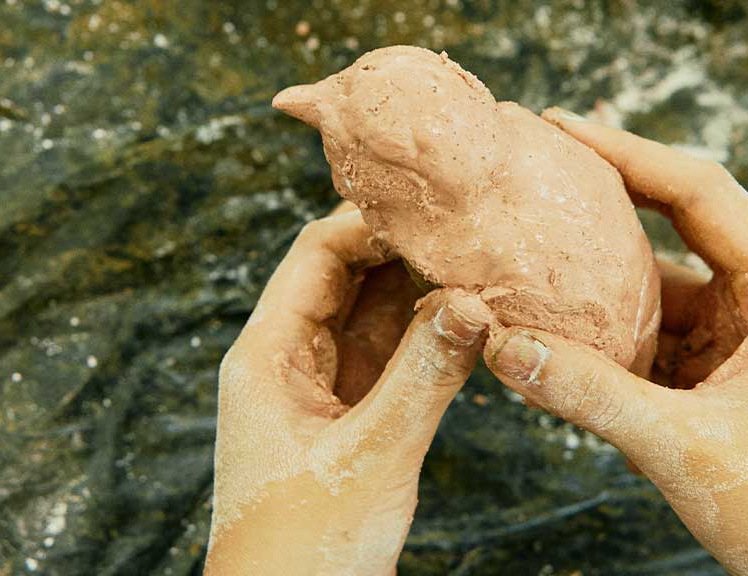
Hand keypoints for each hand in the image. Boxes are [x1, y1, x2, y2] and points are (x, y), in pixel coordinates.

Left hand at [206, 204, 488, 574]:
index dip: (370, 222)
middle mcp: (289, 361)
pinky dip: (430, 340)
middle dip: (403, 248)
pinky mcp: (351, 423)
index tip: (431, 205)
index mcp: (267, 354)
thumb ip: (424, 377)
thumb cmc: (300, 552)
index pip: (317, 255)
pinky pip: (392, 361)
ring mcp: (321, 391)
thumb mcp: (372, 457)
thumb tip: (474, 301)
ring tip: (480, 257)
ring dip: (422, 292)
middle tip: (467, 221)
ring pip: (375, 317)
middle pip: (347, 277)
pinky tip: (473, 319)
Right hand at [484, 113, 747, 575]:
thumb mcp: (687, 450)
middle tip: (536, 160)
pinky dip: (609, 324)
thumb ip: (592, 396)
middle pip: (681, 217)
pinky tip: (554, 322)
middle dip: (609, 191)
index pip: (703, 191)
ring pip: (662, 278)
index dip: (629, 151)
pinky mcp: (726, 371)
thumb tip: (502, 346)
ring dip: (601, 269)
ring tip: (529, 240)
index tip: (560, 126)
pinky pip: (658, 327)